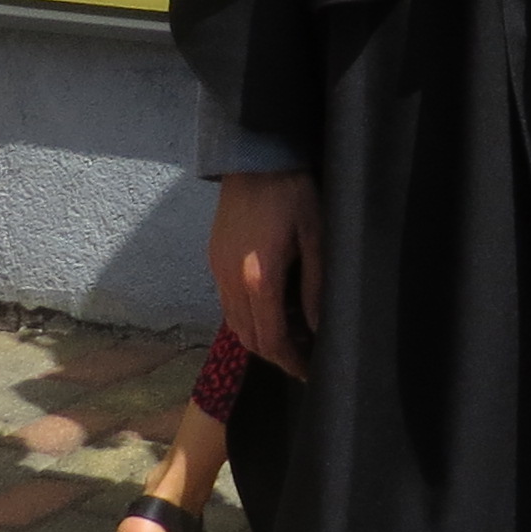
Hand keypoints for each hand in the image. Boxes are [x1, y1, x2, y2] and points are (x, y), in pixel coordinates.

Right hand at [208, 170, 323, 376]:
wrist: (254, 159)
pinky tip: (269, 309)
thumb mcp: (316, 237)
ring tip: (289, 336)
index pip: (271, 339)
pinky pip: (226, 304)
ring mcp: (218, 271)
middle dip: (276, 355)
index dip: (290, 361)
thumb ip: (315, 286)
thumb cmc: (293, 194)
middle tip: (302, 357)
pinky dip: (246, 318)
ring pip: (234, 324)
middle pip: (249, 339)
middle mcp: (232, 281)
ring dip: (259, 338)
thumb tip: (317, 327)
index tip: (308, 372)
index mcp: (260, 279)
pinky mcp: (213, 260)